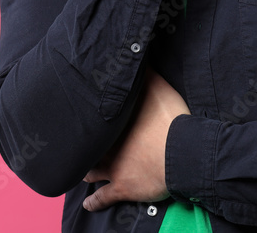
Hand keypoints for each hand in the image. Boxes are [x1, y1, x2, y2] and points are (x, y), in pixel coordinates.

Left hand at [82, 68, 190, 210]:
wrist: (181, 153)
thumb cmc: (172, 120)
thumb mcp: (160, 88)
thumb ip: (146, 74)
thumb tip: (135, 53)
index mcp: (115, 123)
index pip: (95, 120)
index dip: (86, 120)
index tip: (79, 117)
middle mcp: (108, 144)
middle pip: (88, 146)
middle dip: (82, 146)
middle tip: (75, 145)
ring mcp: (113, 167)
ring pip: (90, 170)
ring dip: (85, 171)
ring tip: (80, 171)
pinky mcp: (122, 188)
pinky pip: (102, 197)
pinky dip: (94, 201)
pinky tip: (87, 203)